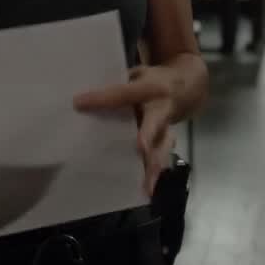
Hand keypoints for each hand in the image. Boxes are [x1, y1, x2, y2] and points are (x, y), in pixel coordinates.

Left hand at [73, 65, 177, 197]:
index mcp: (149, 88)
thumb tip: (83, 97)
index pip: (121, 94)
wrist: (187, 88)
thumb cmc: (151, 81)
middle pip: (154, 123)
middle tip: (140, 147)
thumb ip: (117, 83)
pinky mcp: (167, 142)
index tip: (78, 103)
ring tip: (148, 184)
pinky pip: (162, 157)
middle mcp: (161, 109)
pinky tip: (146, 190)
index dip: (101, 98)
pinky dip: (154, 173)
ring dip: (154, 164)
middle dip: (148, 134)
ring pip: (162, 146)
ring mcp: (167, 127)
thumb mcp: (137, 74)